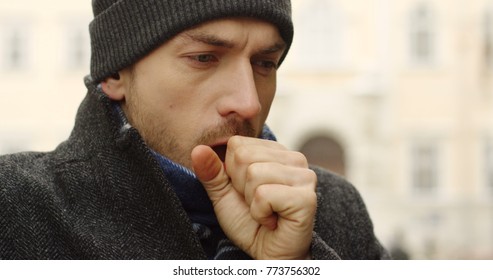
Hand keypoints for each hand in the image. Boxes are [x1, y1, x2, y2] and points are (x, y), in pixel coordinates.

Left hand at [191, 136, 316, 258]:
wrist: (267, 255)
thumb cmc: (250, 224)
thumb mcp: (223, 195)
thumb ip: (211, 171)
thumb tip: (198, 149)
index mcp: (276, 152)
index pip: (237, 144)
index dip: (232, 172)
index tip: (248, 192)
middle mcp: (294, 159)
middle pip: (244, 156)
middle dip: (241, 187)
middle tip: (258, 204)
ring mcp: (305, 177)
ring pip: (254, 174)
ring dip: (251, 202)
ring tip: (267, 212)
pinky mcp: (306, 198)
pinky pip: (264, 195)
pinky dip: (260, 213)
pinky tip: (273, 221)